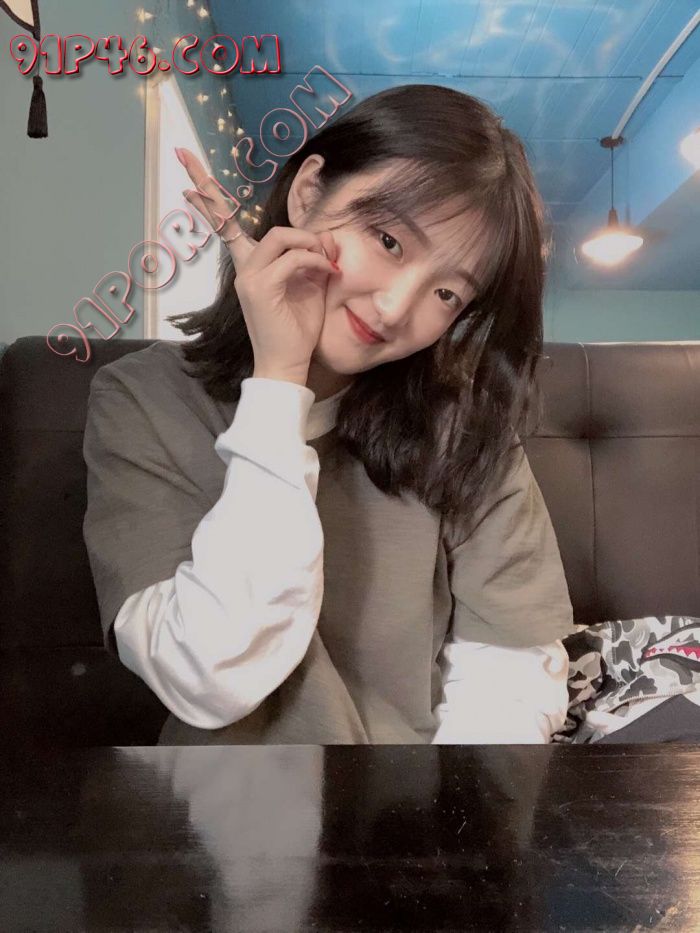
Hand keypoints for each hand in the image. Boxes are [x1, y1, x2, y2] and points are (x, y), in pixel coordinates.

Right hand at [176, 147, 338, 381]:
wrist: (287, 364)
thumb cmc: (297, 330)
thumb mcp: (309, 286)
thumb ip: (311, 259)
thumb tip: (325, 236)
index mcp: (249, 267)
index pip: (224, 227)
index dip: (206, 199)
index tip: (184, 172)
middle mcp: (243, 269)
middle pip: (231, 220)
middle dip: (210, 189)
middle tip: (192, 162)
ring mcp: (248, 278)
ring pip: (276, 237)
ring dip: (306, 242)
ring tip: (326, 260)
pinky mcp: (260, 288)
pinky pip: (292, 258)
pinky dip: (314, 260)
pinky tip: (328, 271)